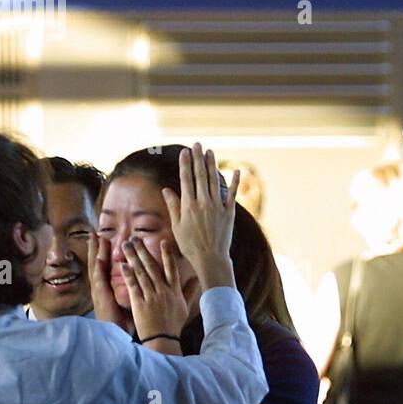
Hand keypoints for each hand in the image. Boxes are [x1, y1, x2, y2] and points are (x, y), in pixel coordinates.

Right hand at [89, 236, 132, 332]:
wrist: (118, 335)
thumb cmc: (126, 321)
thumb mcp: (130, 301)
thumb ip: (134, 289)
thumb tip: (145, 281)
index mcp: (108, 287)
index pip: (106, 266)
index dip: (106, 252)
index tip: (107, 238)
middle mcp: (102, 287)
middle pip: (99, 263)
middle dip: (98, 248)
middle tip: (96, 232)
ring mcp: (99, 291)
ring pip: (96, 267)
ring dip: (95, 252)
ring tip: (95, 237)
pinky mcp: (100, 297)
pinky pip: (99, 279)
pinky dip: (98, 268)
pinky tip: (99, 257)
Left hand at [122, 237, 190, 344]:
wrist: (163, 340)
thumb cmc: (173, 325)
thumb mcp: (185, 307)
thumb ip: (189, 291)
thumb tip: (197, 279)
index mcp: (174, 290)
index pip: (171, 268)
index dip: (167, 255)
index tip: (162, 242)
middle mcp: (163, 290)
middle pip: (152, 267)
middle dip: (143, 251)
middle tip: (134, 238)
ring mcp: (151, 296)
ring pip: (142, 273)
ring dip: (133, 258)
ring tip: (125, 246)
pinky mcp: (140, 304)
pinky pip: (134, 287)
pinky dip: (129, 275)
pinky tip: (123, 265)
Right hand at [161, 143, 239, 290]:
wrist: (210, 258)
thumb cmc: (190, 245)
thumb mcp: (177, 226)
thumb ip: (173, 206)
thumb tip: (166, 189)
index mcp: (188, 205)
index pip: (186, 179)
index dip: (185, 164)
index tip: (185, 152)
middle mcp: (203, 203)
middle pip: (200, 176)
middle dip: (198, 158)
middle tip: (198, 145)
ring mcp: (218, 207)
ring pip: (214, 181)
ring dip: (212, 165)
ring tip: (210, 152)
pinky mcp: (229, 212)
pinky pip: (232, 194)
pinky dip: (234, 182)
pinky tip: (236, 170)